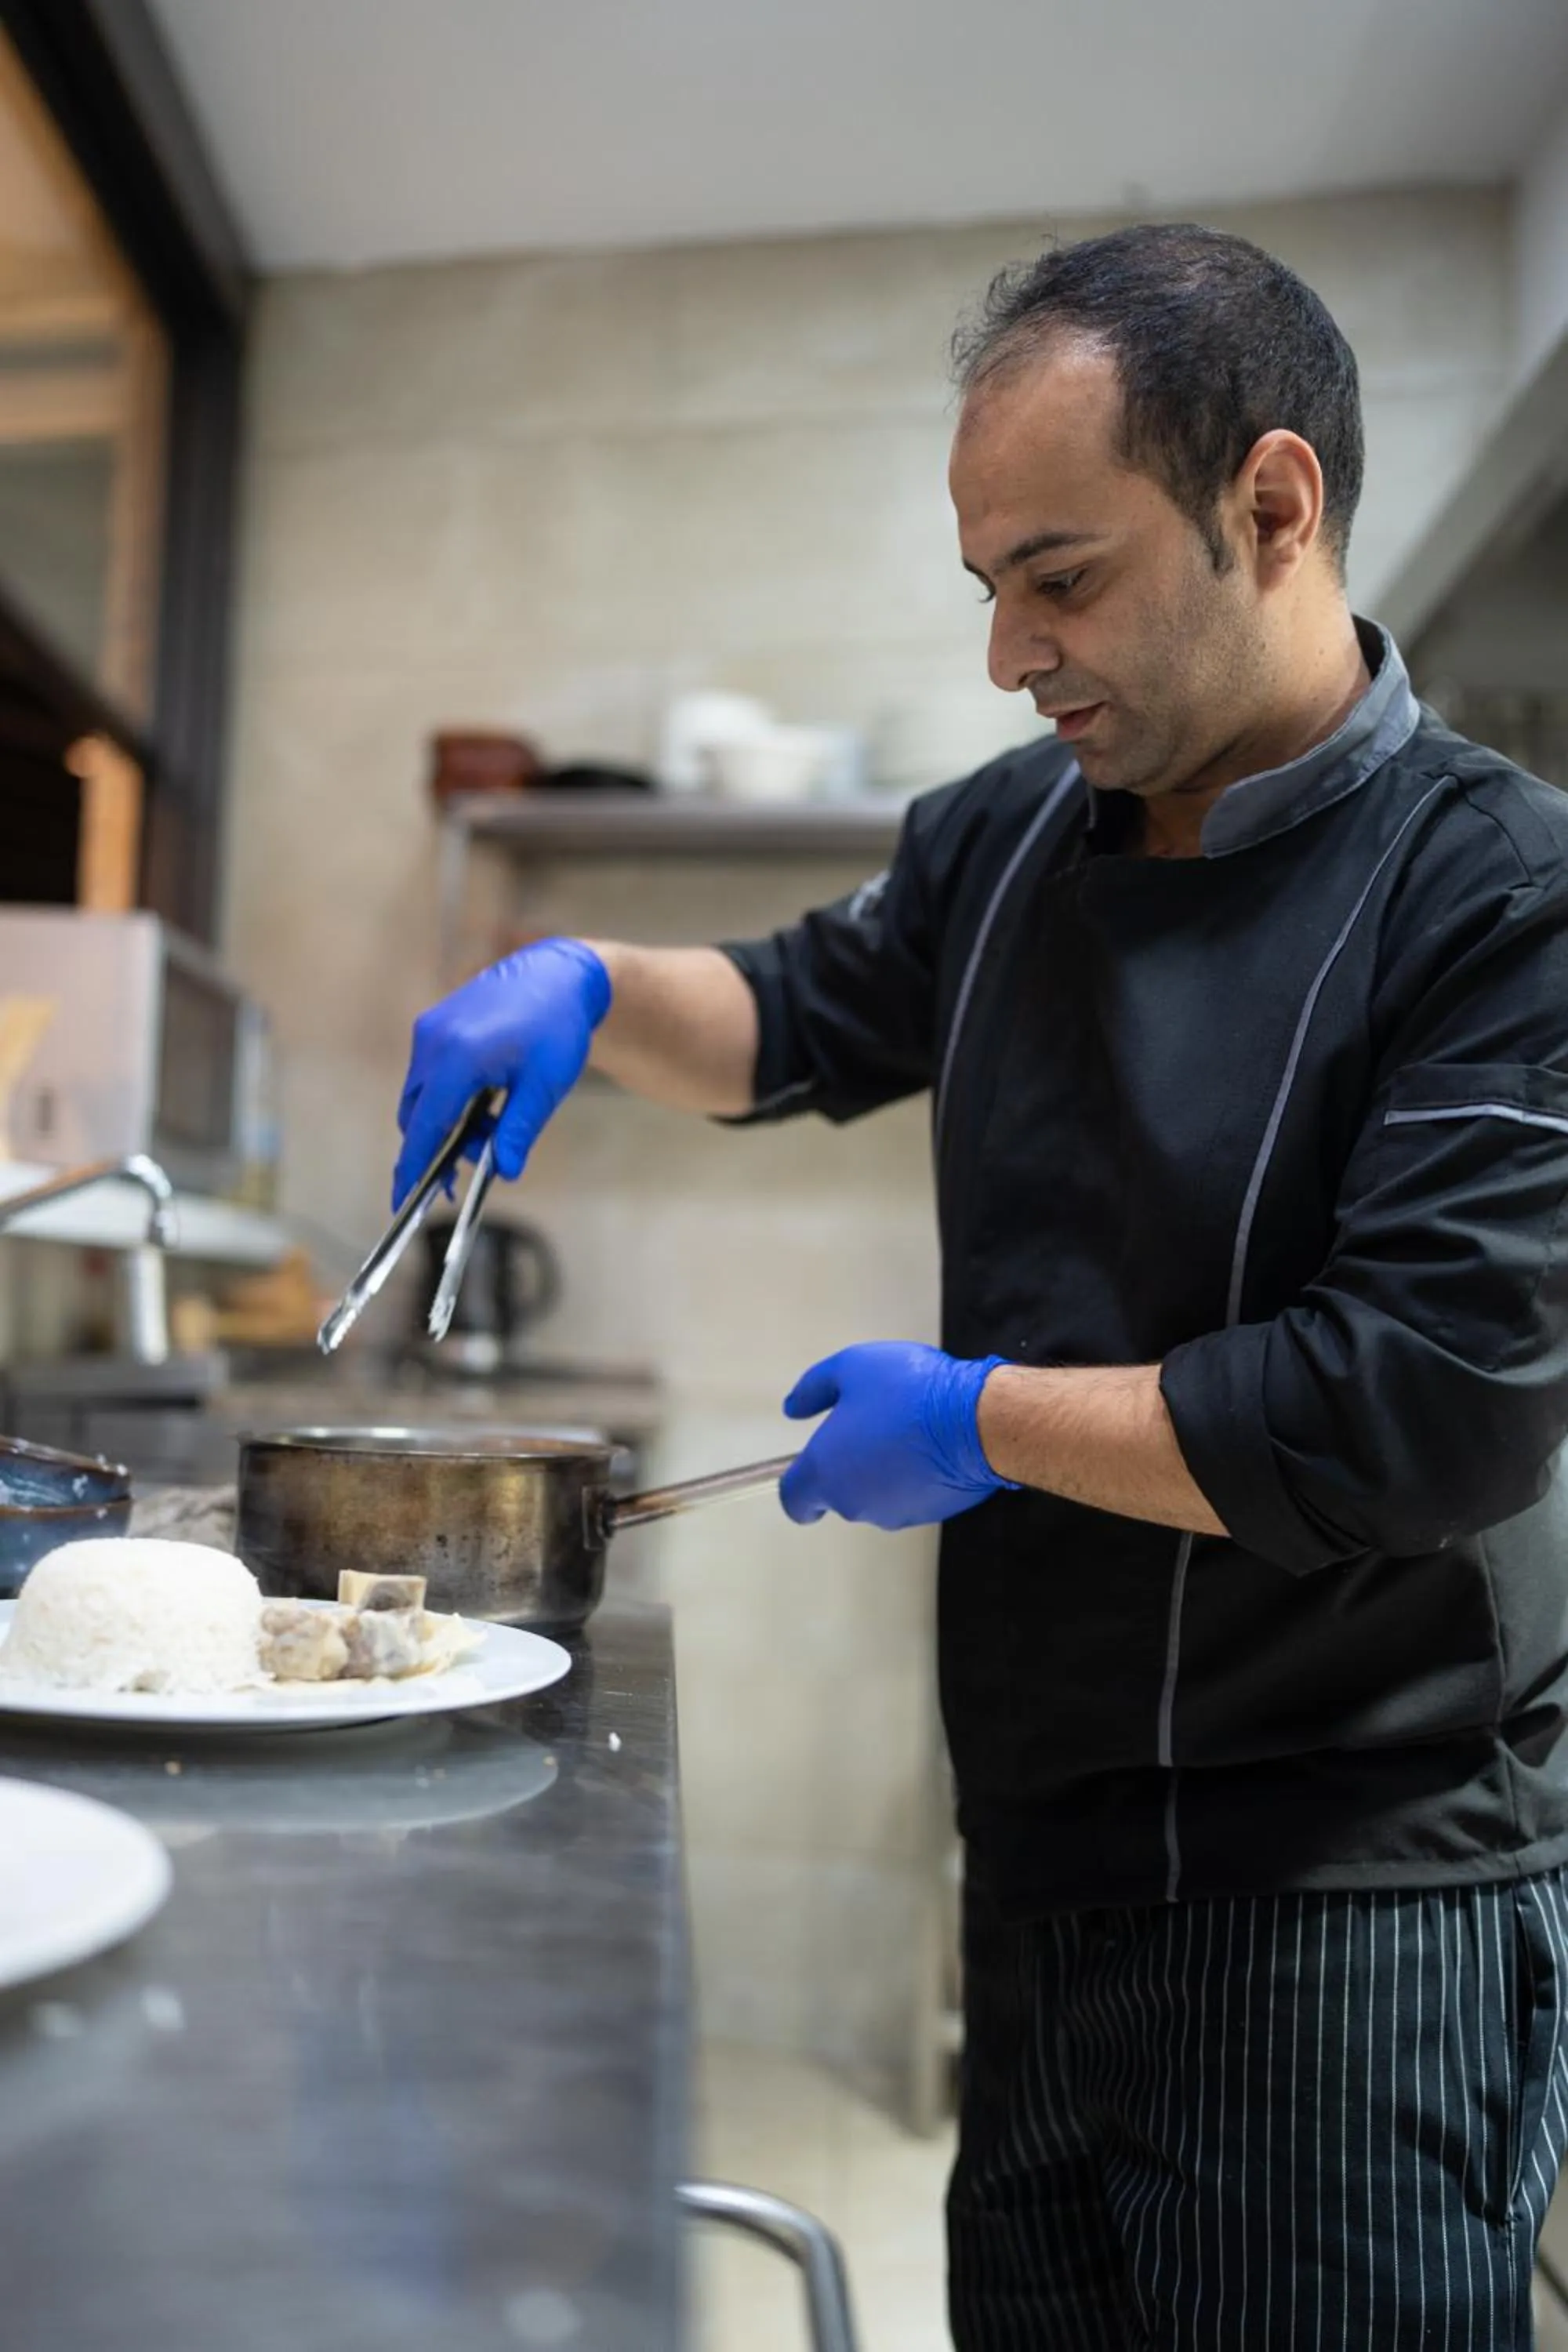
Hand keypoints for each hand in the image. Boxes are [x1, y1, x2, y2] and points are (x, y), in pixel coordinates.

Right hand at [393, 938, 610, 1206]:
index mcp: (458, 1058)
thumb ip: (519, 1130)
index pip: (425, 1127)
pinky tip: (486, 1103)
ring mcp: (429, 1031)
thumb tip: (506, 1171)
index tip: (404, 1201)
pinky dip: (448, 1099)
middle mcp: (433, 1043)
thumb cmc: (556, 1026)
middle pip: (416, 1117)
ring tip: (495, 1126)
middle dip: (440, 1148)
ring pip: (421, 1098)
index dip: (413, 1168)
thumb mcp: (544, 1085)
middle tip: (478, 1163)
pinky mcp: (434, 1026)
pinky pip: (428, 1076)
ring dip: (448, 1123)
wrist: (557, 973)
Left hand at [779, 1341, 1014, 1529]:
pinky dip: (913, 1476)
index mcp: (826, 1472)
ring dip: (881, 1469)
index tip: (806, 1467)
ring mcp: (895, 1513)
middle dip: (847, 1464)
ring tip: (904, 1428)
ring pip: (875, 1494)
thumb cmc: (912, 1394)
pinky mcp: (931, 1513)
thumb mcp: (850, 1368)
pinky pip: (911, 1495)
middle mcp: (856, 1502)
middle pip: (838, 1493)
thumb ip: (813, 1389)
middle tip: (868, 1424)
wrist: (978, 1421)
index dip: (797, 1485)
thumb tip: (794, 1408)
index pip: (794, 1501)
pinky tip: (929, 1443)